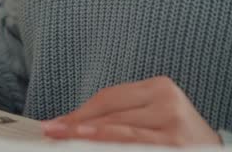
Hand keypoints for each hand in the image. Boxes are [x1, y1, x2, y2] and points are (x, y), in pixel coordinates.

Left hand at [42, 76, 222, 146]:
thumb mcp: (153, 116)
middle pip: (110, 113)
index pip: (109, 97)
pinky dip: (108, 144)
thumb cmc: (179, 138)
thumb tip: (71, 123)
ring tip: (63, 139)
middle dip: (77, 125)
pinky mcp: (174, 145)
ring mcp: (173, 126)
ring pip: (119, 130)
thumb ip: (119, 115)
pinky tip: (89, 144)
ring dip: (87, 137)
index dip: (79, 111)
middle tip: (52, 133)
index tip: (56, 123)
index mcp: (160, 87)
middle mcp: (168, 102)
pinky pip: (133, 144)